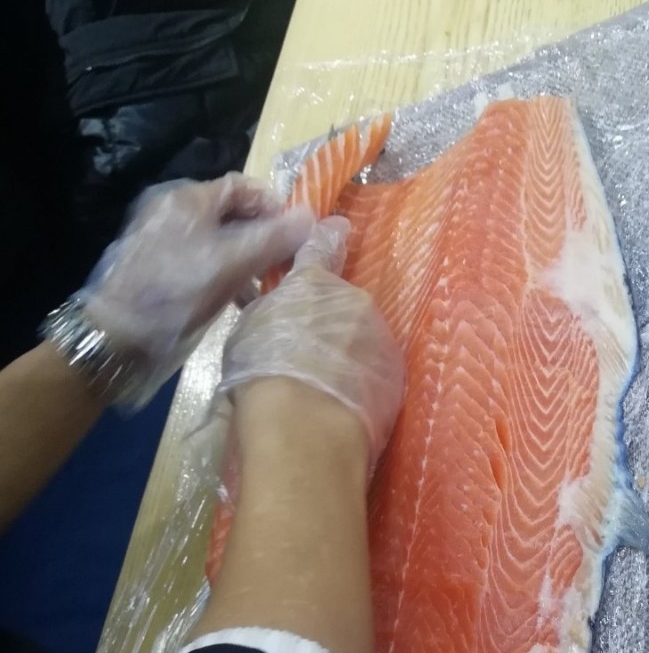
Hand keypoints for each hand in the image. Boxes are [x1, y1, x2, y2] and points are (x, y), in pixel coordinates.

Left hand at [81, 174, 316, 379]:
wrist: (118, 339)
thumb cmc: (174, 294)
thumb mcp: (230, 264)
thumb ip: (273, 239)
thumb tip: (313, 216)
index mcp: (187, 199)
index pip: (243, 186)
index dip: (275, 206)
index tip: (299, 235)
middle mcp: (176, 213)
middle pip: (234, 214)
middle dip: (266, 235)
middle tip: (291, 262)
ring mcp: (168, 242)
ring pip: (223, 241)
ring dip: (251, 258)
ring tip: (273, 284)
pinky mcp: (165, 271)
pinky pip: (208, 262)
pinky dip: (230, 275)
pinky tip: (245, 300)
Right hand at [217, 220, 404, 470]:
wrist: (305, 425)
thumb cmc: (263, 373)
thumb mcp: (247, 332)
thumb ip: (267, 312)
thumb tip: (275, 308)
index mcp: (311, 284)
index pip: (320, 249)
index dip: (326, 237)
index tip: (338, 227)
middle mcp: (353, 300)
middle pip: (342, 304)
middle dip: (329, 322)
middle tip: (308, 356)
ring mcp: (379, 336)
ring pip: (362, 338)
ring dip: (348, 354)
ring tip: (326, 389)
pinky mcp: (396, 372)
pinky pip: (376, 369)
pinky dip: (363, 381)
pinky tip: (345, 405)